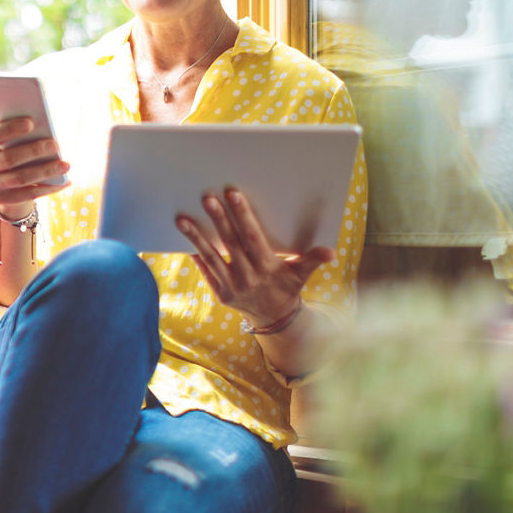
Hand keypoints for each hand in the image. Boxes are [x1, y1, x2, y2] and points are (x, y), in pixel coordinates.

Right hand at [0, 117, 69, 219]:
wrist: (3, 182)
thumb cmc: (13, 151)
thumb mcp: (10, 142)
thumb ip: (21, 135)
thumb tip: (46, 129)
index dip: (10, 129)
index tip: (31, 123)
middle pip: (9, 158)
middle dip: (33, 151)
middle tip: (55, 145)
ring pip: (21, 178)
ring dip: (45, 171)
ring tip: (65, 165)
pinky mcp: (4, 199)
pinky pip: (29, 194)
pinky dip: (49, 188)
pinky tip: (65, 182)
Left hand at [176, 187, 332, 326]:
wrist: (274, 318)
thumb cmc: (287, 288)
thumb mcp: (301, 274)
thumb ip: (312, 260)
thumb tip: (331, 252)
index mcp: (267, 267)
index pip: (252, 237)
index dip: (243, 216)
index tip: (232, 195)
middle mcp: (248, 276)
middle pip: (230, 243)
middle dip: (218, 220)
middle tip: (207, 198)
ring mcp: (231, 286)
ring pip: (211, 257)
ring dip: (196, 238)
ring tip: (182, 220)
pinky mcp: (220, 293)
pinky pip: (205, 271)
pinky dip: (195, 256)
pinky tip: (184, 240)